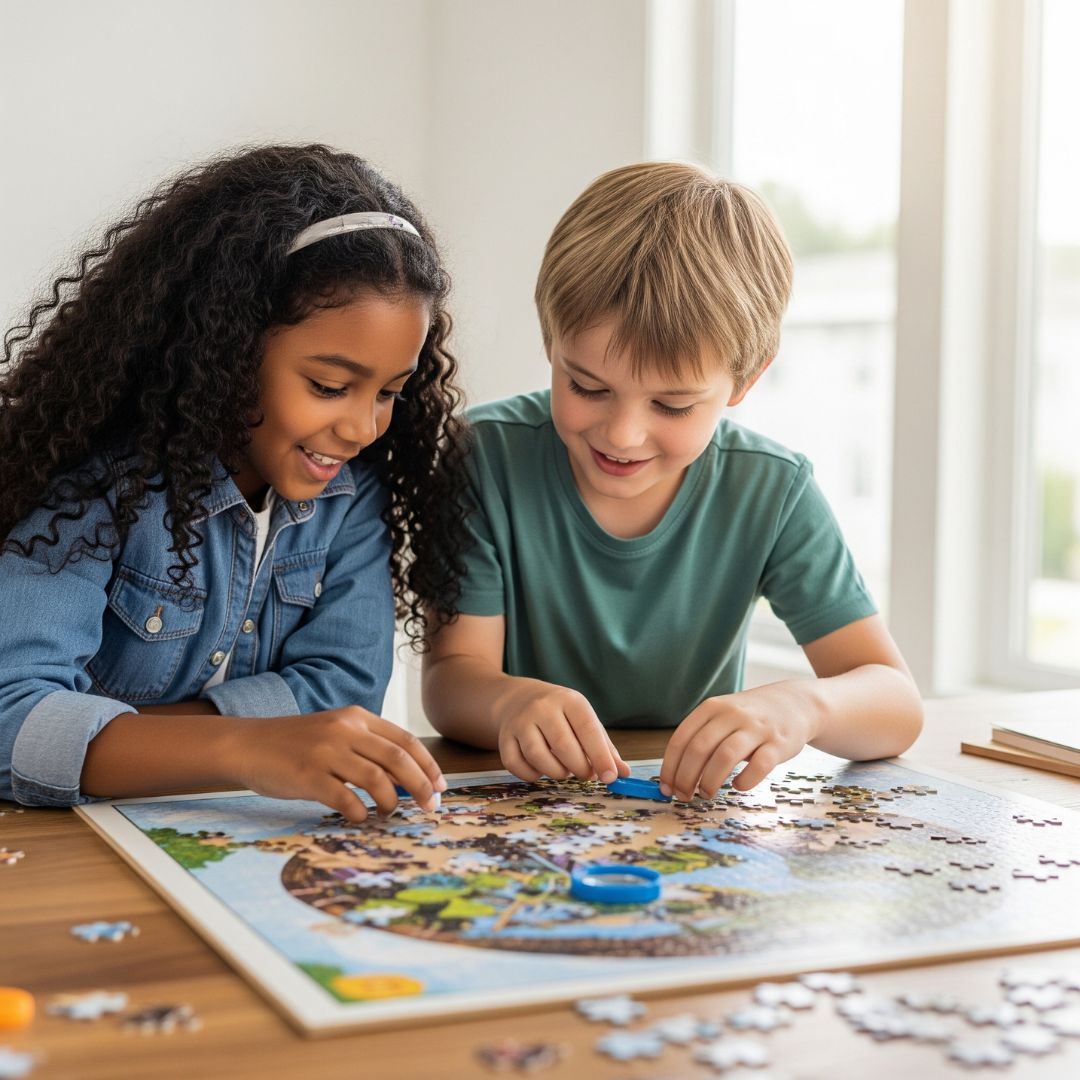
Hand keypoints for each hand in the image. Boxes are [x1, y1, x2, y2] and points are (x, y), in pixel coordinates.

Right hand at [227, 707, 445, 821]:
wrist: (248, 744)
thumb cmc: (297, 744)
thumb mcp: (336, 734)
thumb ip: (368, 749)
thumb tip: (408, 780)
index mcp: (357, 718)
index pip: (405, 741)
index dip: (428, 766)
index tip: (440, 787)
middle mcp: (345, 730)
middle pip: (398, 760)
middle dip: (421, 786)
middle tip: (430, 807)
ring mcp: (326, 752)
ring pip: (377, 780)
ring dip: (391, 803)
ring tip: (389, 813)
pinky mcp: (307, 775)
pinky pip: (346, 799)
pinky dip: (359, 813)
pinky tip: (359, 818)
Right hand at [494, 678, 630, 783]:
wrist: (518, 698)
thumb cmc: (560, 714)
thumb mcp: (584, 719)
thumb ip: (604, 747)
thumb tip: (624, 773)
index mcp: (569, 700)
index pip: (588, 729)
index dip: (600, 756)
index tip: (610, 777)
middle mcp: (543, 707)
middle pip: (563, 745)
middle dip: (579, 768)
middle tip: (586, 775)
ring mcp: (520, 722)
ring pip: (538, 756)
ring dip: (556, 772)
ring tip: (564, 771)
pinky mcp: (505, 737)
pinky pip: (516, 764)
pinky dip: (531, 775)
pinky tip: (541, 770)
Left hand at [659, 683, 819, 799]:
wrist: (794, 704)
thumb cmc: (748, 718)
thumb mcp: (722, 716)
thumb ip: (701, 738)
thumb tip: (675, 776)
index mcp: (711, 708)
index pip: (681, 740)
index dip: (670, 768)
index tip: (666, 788)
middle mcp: (732, 715)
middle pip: (699, 749)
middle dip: (686, 778)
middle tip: (684, 796)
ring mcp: (756, 728)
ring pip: (725, 757)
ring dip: (710, 781)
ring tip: (706, 794)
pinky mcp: (778, 744)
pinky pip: (758, 767)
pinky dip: (744, 781)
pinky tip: (738, 785)